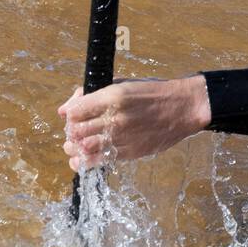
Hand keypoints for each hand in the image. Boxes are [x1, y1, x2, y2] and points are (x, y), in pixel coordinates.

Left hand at [59, 76, 211, 171]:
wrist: (183, 108)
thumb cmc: (152, 93)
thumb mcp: (122, 84)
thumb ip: (92, 96)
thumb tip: (64, 110)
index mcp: (112, 97)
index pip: (75, 112)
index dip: (71, 114)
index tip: (76, 115)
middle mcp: (115, 118)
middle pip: (76, 131)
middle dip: (71, 132)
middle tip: (76, 131)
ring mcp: (122, 138)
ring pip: (84, 148)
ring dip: (75, 148)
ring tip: (78, 145)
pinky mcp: (130, 153)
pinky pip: (99, 161)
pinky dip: (86, 162)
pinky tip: (83, 159)